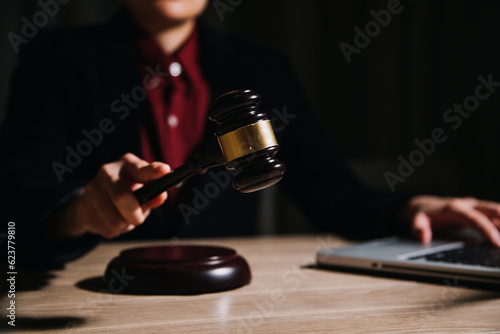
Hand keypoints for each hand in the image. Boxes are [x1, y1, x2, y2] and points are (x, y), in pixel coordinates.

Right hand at [53, 153, 170, 238]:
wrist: (94, 200)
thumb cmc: (127, 192)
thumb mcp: (143, 191)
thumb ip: (153, 195)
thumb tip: (161, 196)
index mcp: (128, 165)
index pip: (141, 168)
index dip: (153, 171)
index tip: (164, 171)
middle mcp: (108, 172)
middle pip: (122, 197)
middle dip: (134, 215)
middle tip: (137, 219)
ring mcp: (92, 188)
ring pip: (114, 220)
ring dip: (124, 226)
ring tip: (123, 219)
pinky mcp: (82, 206)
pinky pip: (105, 228)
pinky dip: (113, 230)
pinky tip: (110, 221)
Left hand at [401, 195, 499, 246]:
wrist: (424, 206)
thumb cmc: (422, 214)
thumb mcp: (415, 221)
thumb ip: (417, 228)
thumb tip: (423, 236)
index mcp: (455, 208)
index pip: (476, 218)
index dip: (488, 230)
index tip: (498, 243)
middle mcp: (468, 205)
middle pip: (493, 210)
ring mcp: (476, 208)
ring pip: (497, 212)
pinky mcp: (480, 213)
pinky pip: (496, 217)